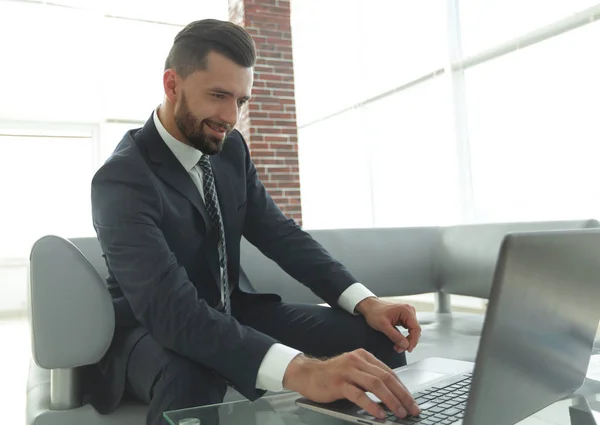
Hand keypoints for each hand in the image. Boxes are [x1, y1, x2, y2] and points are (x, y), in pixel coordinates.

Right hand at [283, 350, 420, 419]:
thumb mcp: (353, 371)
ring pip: (376, 385)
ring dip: (391, 401)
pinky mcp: (339, 383)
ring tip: (400, 413)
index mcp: (363, 356)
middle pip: (386, 378)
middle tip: (412, 409)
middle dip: (402, 395)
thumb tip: (391, 394)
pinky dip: (372, 405)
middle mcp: (357, 361)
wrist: (307, 374)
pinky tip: (380, 414)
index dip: (403, 388)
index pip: (389, 372)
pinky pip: (359, 395)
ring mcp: (347, 371)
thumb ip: (369, 377)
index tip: (412, 401)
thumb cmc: (331, 375)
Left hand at [356, 297, 420, 352]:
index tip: (408, 349)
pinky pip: (408, 329)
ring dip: (406, 340)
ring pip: (412, 331)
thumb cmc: (374, 312)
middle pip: (415, 330)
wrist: (369, 306)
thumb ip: (395, 336)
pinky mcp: (404, 317)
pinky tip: (398, 341)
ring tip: (397, 347)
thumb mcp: (383, 326)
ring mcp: (407, 314)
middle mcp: (409, 311)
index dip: (413, 341)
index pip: (416, 328)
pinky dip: (404, 337)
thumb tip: (406, 345)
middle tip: (399, 349)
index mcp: (406, 310)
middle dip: (408, 342)